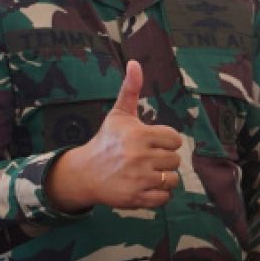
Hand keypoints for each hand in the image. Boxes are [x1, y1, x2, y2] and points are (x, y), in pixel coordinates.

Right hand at [46, 60, 183, 212]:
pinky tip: (144, 186)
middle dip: (163, 160)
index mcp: (139, 135)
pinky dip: (158, 194)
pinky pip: (165, 198)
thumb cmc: (106, 141)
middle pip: (175, 160)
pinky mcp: (136, 198)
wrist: (84, 173)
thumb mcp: (118, 114)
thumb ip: (131, 89)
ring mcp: (138, 178)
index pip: (175, 140)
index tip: (150, 143)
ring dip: (163, 178)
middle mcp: (139, 157)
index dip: (165, 142)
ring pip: (173, 180)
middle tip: (145, 159)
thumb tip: (135, 63)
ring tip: (146, 173)